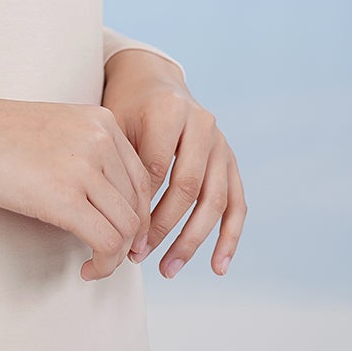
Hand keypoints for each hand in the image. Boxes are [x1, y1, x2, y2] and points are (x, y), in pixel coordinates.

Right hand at [0, 92, 154, 282]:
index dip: (136, 214)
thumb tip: (102, 200)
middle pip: (138, 204)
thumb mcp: (53, 131)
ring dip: (116, 256)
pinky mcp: (63, 197)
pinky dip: (104, 264)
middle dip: (131, 238)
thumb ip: (84, 154)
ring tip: (94, 265)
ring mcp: (84, 166)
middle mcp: (101, 139)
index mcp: (100, 121)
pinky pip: (106, 242)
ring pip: (127, 227)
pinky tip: (87, 269)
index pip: (142, 177)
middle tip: (112, 257)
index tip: (122, 236)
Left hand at [102, 50, 245, 277]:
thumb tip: (119, 222)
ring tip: (168, 269)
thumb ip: (121, 162)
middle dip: (163, 228)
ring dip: (192, 241)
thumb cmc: (126, 107)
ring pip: (214, 201)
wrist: (151, 80)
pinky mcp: (230, 161)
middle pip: (188, 187)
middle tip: (138, 256)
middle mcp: (203, 125)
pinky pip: (236, 203)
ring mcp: (221, 144)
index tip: (120, 233)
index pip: (157, 168)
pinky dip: (229, 237)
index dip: (140, 205)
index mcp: (171, 111)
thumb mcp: (115, 123)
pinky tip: (218, 266)